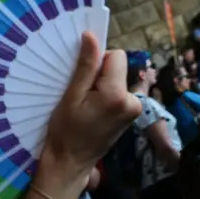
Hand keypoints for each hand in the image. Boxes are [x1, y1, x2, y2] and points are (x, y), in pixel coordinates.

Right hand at [43, 32, 140, 180]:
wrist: (70, 162)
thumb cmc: (65, 131)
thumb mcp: (71, 96)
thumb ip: (86, 65)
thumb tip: (91, 36)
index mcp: (118, 95)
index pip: (116, 56)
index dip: (96, 61)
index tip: (81, 79)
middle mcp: (133, 101)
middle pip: (117, 68)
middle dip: (98, 75)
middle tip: (80, 96)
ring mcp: (134, 110)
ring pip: (116, 80)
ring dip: (100, 86)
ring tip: (84, 106)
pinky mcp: (131, 115)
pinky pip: (118, 92)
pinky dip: (105, 96)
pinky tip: (91, 111)